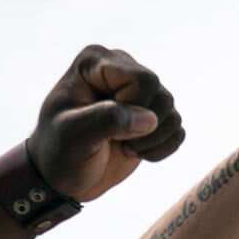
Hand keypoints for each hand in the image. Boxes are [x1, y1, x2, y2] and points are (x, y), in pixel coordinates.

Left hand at [29, 45, 184, 201]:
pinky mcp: (154, 117)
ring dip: (152, 142)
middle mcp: (122, 70)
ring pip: (172, 114)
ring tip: (124, 148)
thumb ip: (108, 120)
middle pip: (161, 96)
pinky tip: (137, 153)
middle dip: (143, 129)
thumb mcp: (73, 135)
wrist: (65, 177)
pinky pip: (178, 131)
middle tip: (115, 140)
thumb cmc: (60, 152)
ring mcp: (141, 94)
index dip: (131, 109)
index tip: (103, 126)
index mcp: (97, 62)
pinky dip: (162, 149)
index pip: (142, 80)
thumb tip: (151, 119)